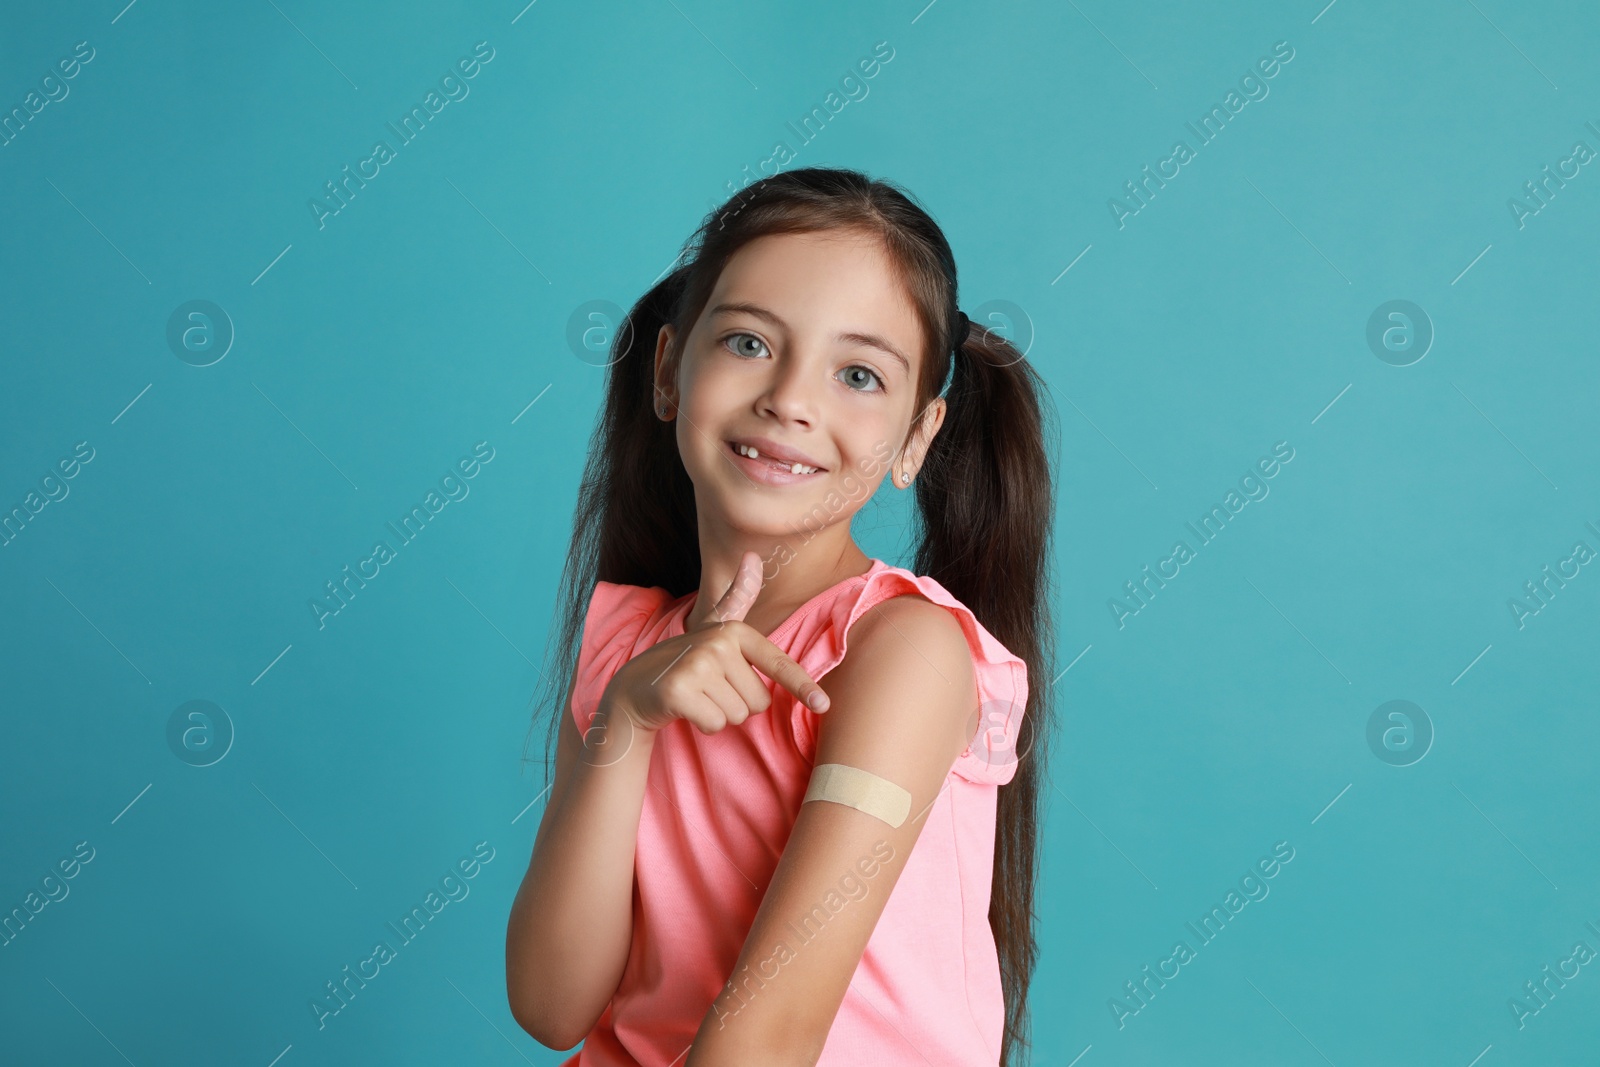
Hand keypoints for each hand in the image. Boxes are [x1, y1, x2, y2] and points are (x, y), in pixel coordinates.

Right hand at [600, 551, 830, 736]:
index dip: (803, 686)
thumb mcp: (713, 627)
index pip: (777, 663)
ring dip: (720, 714)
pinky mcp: (679, 690)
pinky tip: (685, 708)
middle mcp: (717, 643)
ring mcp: (697, 665)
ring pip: (738, 714)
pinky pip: (716, 724)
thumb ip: (737, 596)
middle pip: (758, 700)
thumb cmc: (685, 660)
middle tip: (710, 689)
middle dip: (737, 704)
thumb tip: (753, 557)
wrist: (636, 687)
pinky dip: (703, 724)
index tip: (824, 705)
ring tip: (698, 696)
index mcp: (734, 630)